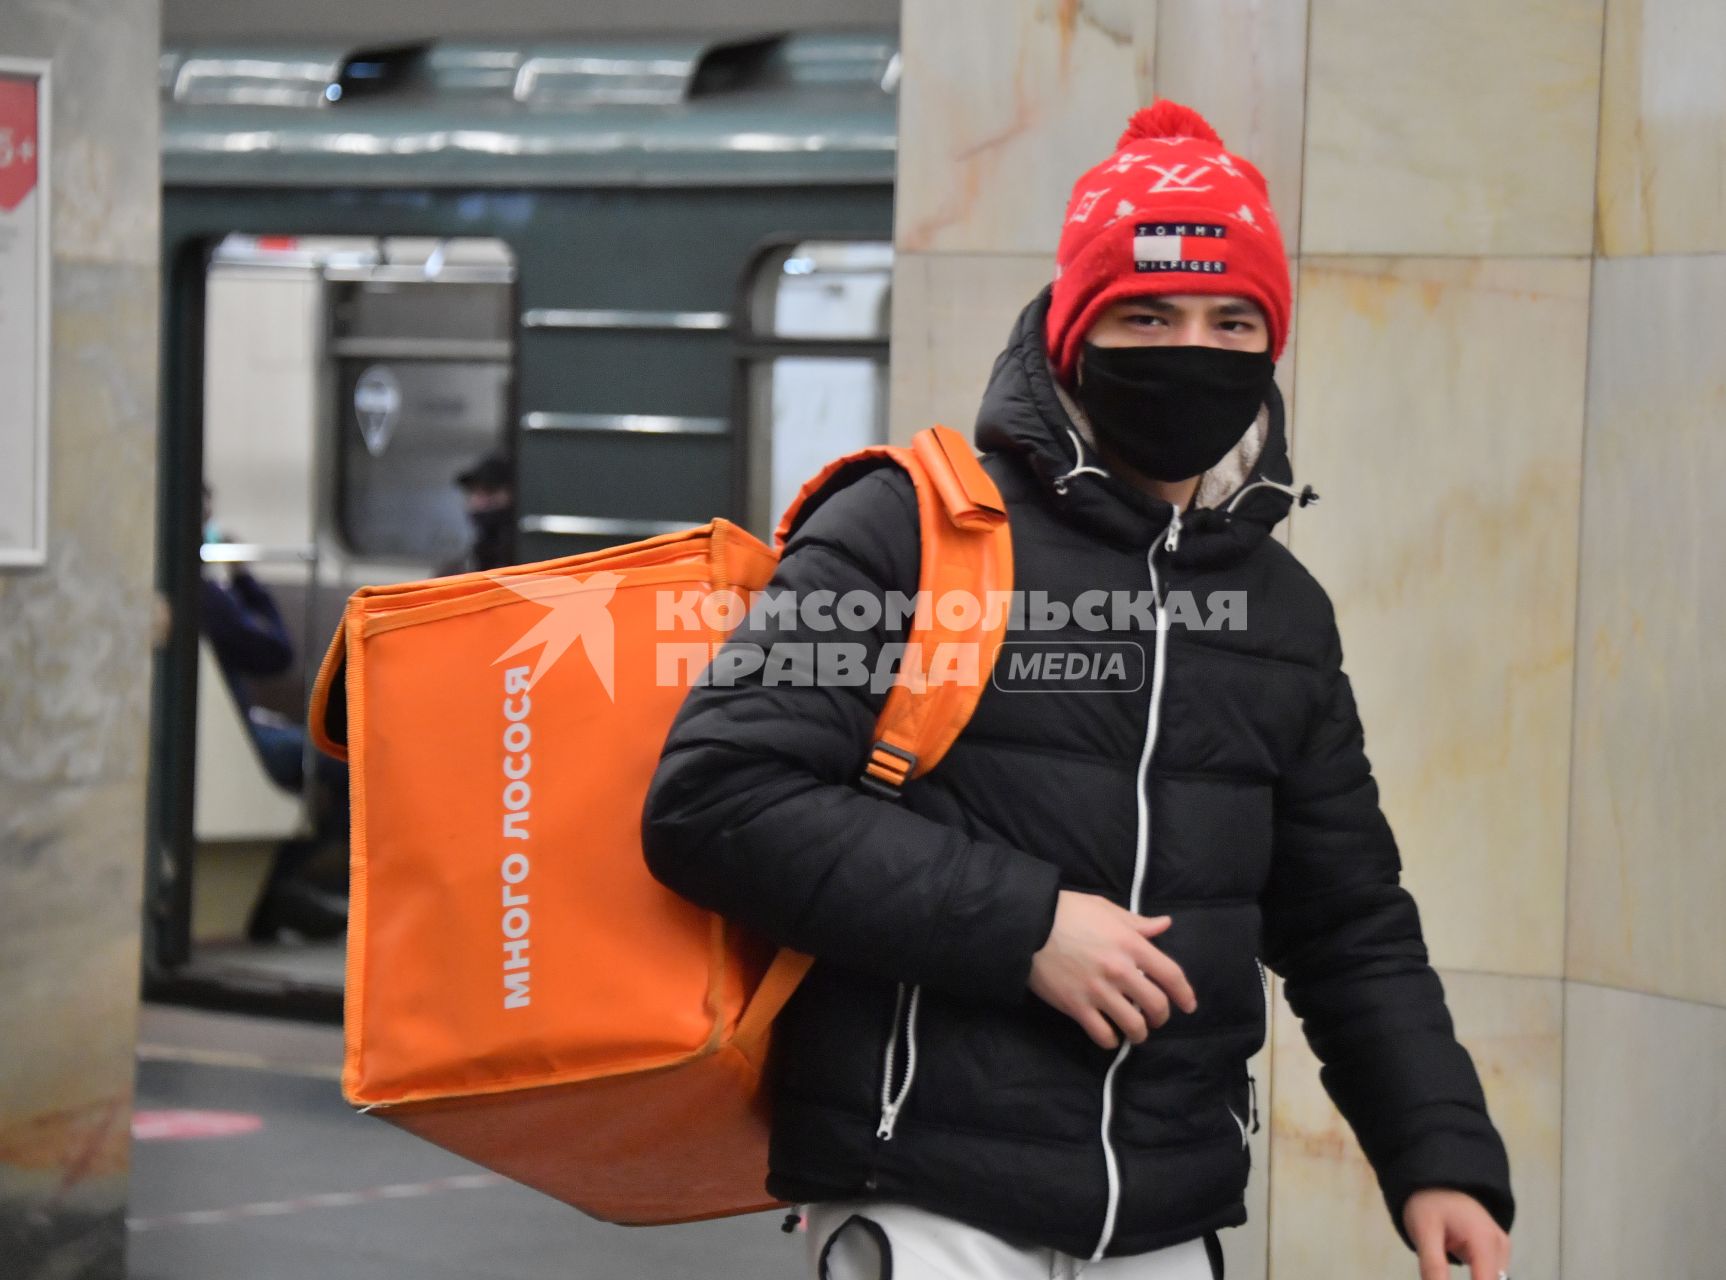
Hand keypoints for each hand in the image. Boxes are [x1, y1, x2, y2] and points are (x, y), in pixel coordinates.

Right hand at [1028, 890, 1196, 1049]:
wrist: (1028, 925)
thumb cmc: (1067, 912)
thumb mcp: (1105, 909)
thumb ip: (1137, 923)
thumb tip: (1164, 924)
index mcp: (1131, 944)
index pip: (1171, 975)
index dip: (1185, 994)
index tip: (1189, 1005)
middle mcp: (1120, 970)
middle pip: (1156, 1006)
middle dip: (1160, 1017)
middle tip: (1155, 1018)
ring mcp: (1098, 991)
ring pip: (1133, 1026)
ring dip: (1138, 1033)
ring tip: (1134, 1030)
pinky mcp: (1076, 1006)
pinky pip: (1102, 1034)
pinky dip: (1110, 1040)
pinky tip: (1110, 1035)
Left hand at [1403, 1188, 1509, 1279]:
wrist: (1436, 1177)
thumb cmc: (1428, 1201)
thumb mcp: (1424, 1233)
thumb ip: (1433, 1268)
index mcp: (1485, 1242)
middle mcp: (1500, 1247)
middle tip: (1439, 1278)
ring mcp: (1500, 1249)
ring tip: (1440, 1276)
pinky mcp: (1494, 1252)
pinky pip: (1488, 1275)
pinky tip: (1446, 1277)